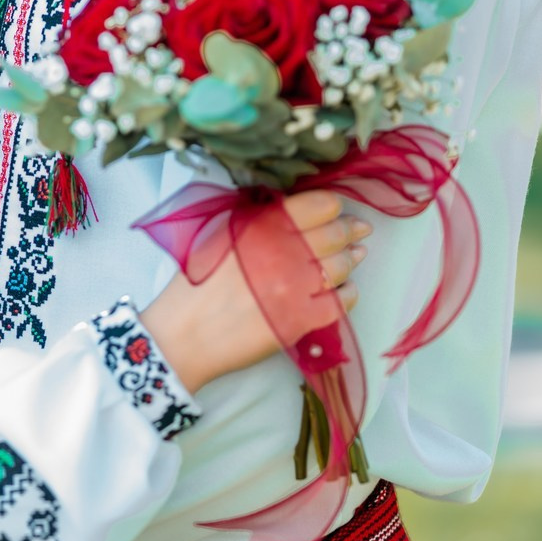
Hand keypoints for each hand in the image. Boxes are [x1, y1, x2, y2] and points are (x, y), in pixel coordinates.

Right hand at [138, 190, 366, 394]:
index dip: (332, 206)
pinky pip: (340, 304)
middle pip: (335, 234)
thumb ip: (256, 217)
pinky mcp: (300, 321)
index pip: (317, 205)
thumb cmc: (195, 283)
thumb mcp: (220, 233)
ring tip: (355, 257)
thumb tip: (290, 206)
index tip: (335, 209)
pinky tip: (346, 290)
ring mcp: (294, 288)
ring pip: (341, 267)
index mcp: (262, 226)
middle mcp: (283, 253)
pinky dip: (348, 294)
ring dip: (351, 260)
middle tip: (358, 231)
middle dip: (349, 230)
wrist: (183, 335)